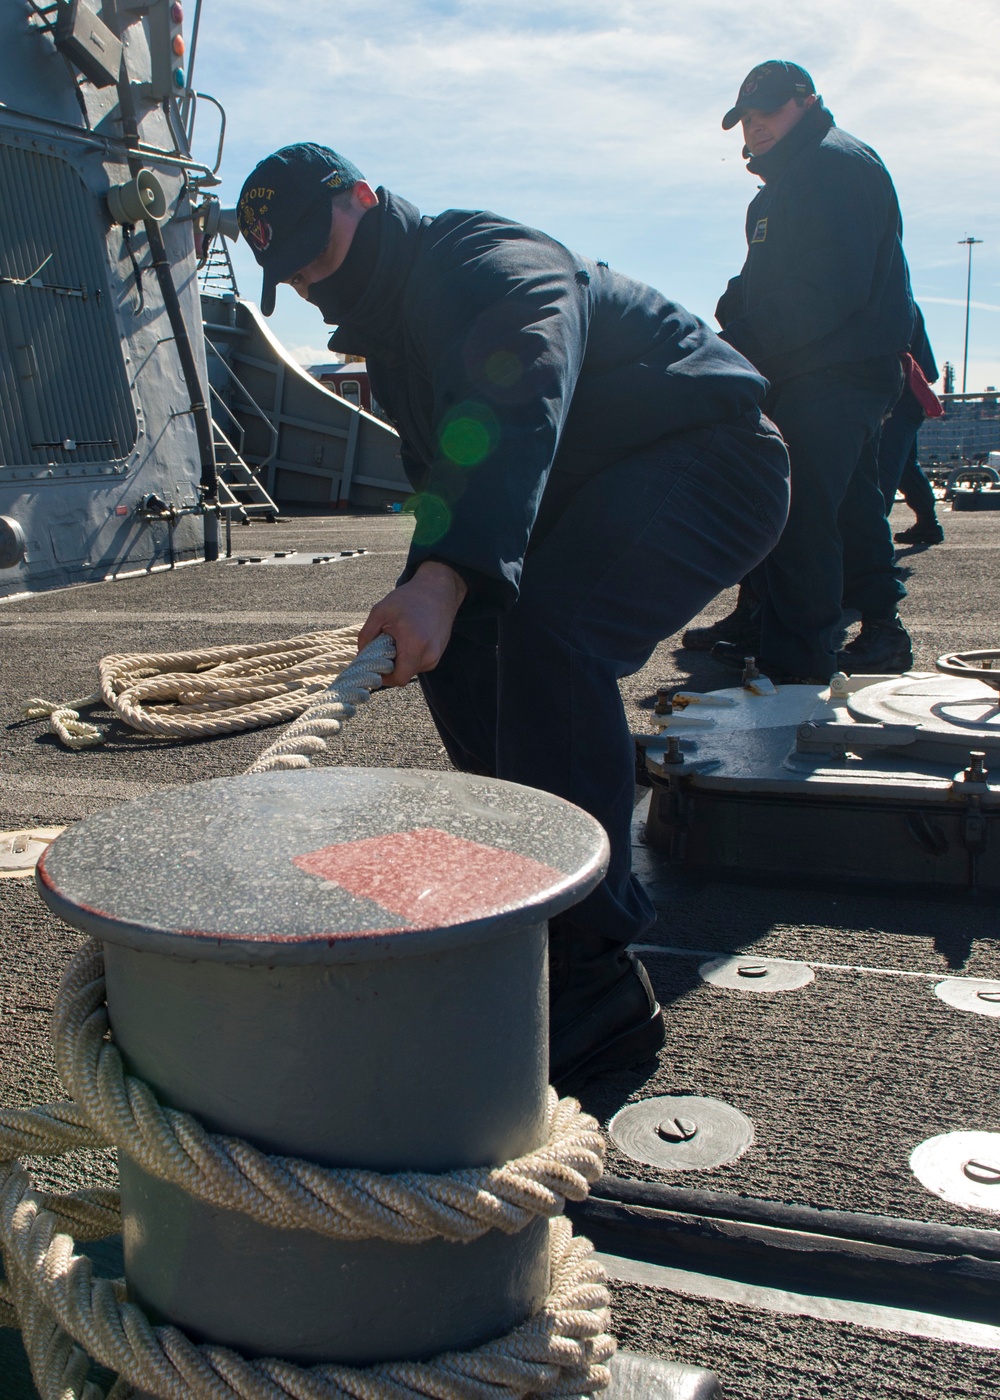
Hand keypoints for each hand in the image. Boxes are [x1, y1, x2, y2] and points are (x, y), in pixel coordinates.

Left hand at [357, 561, 467, 686]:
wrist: (438, 590)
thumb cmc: (409, 599)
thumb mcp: (380, 611)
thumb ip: (366, 635)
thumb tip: (360, 655)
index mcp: (415, 646)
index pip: (398, 678)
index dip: (384, 677)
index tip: (374, 667)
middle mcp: (429, 655)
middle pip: (404, 674)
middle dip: (391, 665)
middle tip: (384, 646)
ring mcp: (436, 655)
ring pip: (411, 669)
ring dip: (401, 659)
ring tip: (399, 638)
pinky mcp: (439, 653)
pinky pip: (420, 662)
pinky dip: (410, 655)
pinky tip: (409, 637)